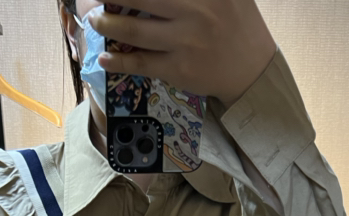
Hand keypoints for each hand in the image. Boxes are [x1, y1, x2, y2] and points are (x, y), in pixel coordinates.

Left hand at [87, 0, 276, 109]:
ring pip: (134, 32)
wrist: (253, 70)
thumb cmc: (236, 23)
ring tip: (95, 20)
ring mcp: (185, 42)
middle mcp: (193, 12)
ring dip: (107, 25)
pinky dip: (119, 63)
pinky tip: (105, 59)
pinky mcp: (179, 70)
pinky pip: (141, 64)